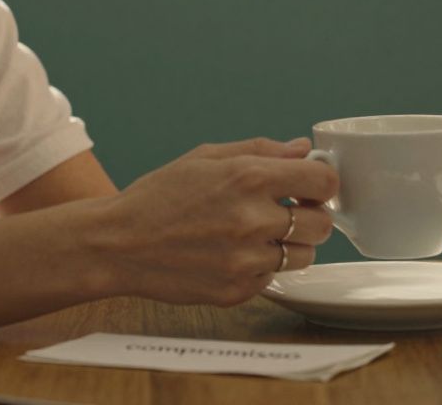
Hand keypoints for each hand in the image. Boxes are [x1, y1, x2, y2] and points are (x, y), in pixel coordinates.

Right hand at [91, 137, 338, 306]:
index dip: (322, 183)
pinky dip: (261, 268)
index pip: (323, 182)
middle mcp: (252, 220)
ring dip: (290, 245)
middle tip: (288, 213)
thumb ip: (262, 150)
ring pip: (304, 256)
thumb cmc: (159, 197)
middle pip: (322, 224)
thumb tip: (303, 149)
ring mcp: (246, 261)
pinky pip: (273, 278)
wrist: (118, 244)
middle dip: (311, 216)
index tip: (312, 187)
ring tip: (258, 235)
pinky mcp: (237, 291)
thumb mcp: (206, 157)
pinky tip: (233, 255)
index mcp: (248, 178)